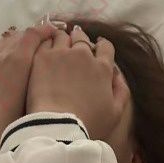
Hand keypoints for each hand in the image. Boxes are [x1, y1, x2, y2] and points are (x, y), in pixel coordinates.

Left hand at [0, 23, 57, 142]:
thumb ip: (40, 77)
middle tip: (40, 45)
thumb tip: (46, 67)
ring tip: (21, 55)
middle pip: (16, 36)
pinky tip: (1, 69)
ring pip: (1, 44)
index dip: (44, 30)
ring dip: (13, 45)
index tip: (53, 32)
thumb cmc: (11, 119)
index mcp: (18, 59)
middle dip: (30, 37)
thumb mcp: (33, 97)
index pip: (32, 34)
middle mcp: (0, 55)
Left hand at [25, 26, 127, 140]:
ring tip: (58, 49)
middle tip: (74, 50)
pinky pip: (44, 41)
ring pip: (62, 36)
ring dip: (62, 40)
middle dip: (79, 41)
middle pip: (82, 38)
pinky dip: (46, 44)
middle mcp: (83, 55)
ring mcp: (61, 54)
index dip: (101, 47)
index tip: (95, 50)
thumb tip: (117, 75)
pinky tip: (45, 54)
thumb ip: (121, 90)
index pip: (105, 47)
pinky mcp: (42, 57)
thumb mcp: (115, 113)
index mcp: (102, 68)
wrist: (58, 126)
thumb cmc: (88, 124)